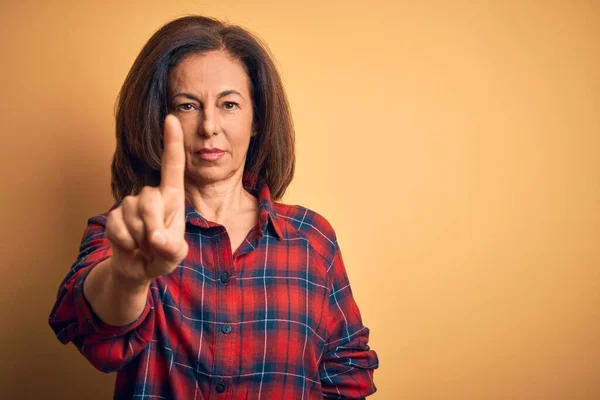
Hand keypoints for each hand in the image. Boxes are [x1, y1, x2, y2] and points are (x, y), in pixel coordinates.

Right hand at [105, 114, 188, 284]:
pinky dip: (126, 243)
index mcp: (171, 197)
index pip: (172, 166)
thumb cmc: (162, 254)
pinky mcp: (113, 216)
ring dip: (140, 237)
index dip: (172, 142)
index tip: (172, 118)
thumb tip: (156, 238)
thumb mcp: (175, 255)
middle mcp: (150, 195)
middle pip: (150, 199)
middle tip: (155, 243)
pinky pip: (118, 227)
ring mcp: (129, 204)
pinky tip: (130, 246)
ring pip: (133, 214)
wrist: (138, 268)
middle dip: (153, 224)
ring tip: (144, 245)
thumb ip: (172, 248)